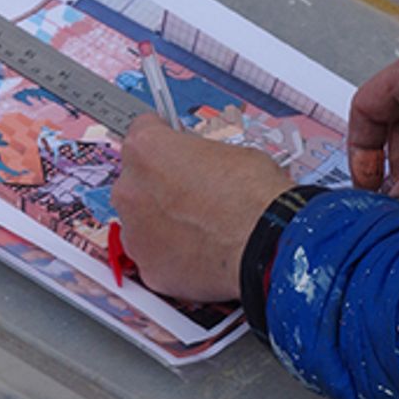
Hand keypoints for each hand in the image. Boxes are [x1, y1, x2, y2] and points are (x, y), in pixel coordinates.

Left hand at [112, 116, 285, 302]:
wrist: (268, 244)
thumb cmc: (254, 195)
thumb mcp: (230, 150)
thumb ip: (197, 156)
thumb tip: (199, 163)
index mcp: (147, 150)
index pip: (141, 131)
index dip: (164, 139)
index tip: (173, 150)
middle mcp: (130, 189)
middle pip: (136, 180)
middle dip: (160, 185)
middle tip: (192, 193)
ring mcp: (135, 232)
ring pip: (142, 222)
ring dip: (162, 222)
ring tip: (200, 226)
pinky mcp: (148, 267)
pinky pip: (155, 256)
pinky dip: (172, 254)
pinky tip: (200, 250)